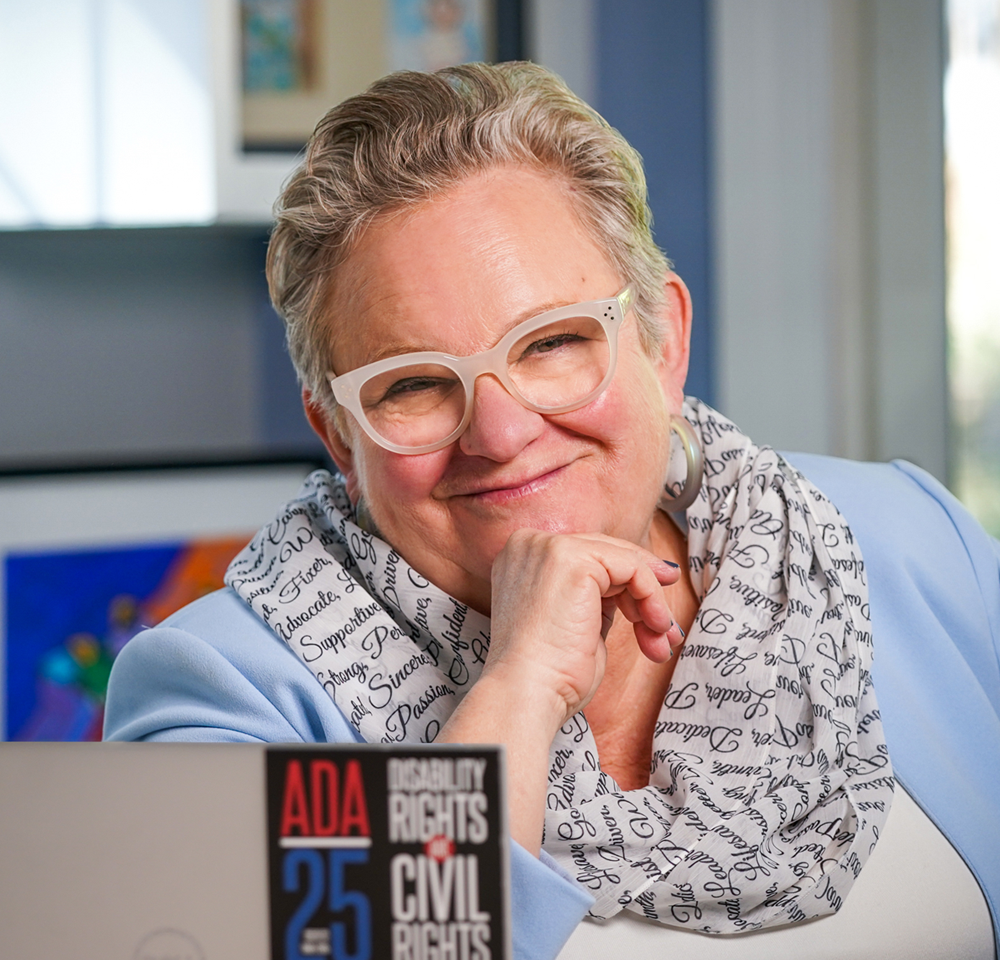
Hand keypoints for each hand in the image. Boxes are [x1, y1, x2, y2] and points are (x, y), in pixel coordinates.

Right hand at [437, 529, 681, 854]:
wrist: (523, 699)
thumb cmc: (543, 682)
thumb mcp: (571, 634)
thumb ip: (593, 604)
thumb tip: (633, 594)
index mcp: (520, 561)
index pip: (588, 557)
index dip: (625, 583)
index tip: (651, 618)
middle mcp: (528, 546)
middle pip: (608, 554)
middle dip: (643, 594)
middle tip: (663, 635)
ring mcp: (546, 549)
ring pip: (622, 558)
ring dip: (650, 600)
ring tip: (660, 640)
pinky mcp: (569, 558)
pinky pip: (627, 565)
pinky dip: (648, 597)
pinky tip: (654, 631)